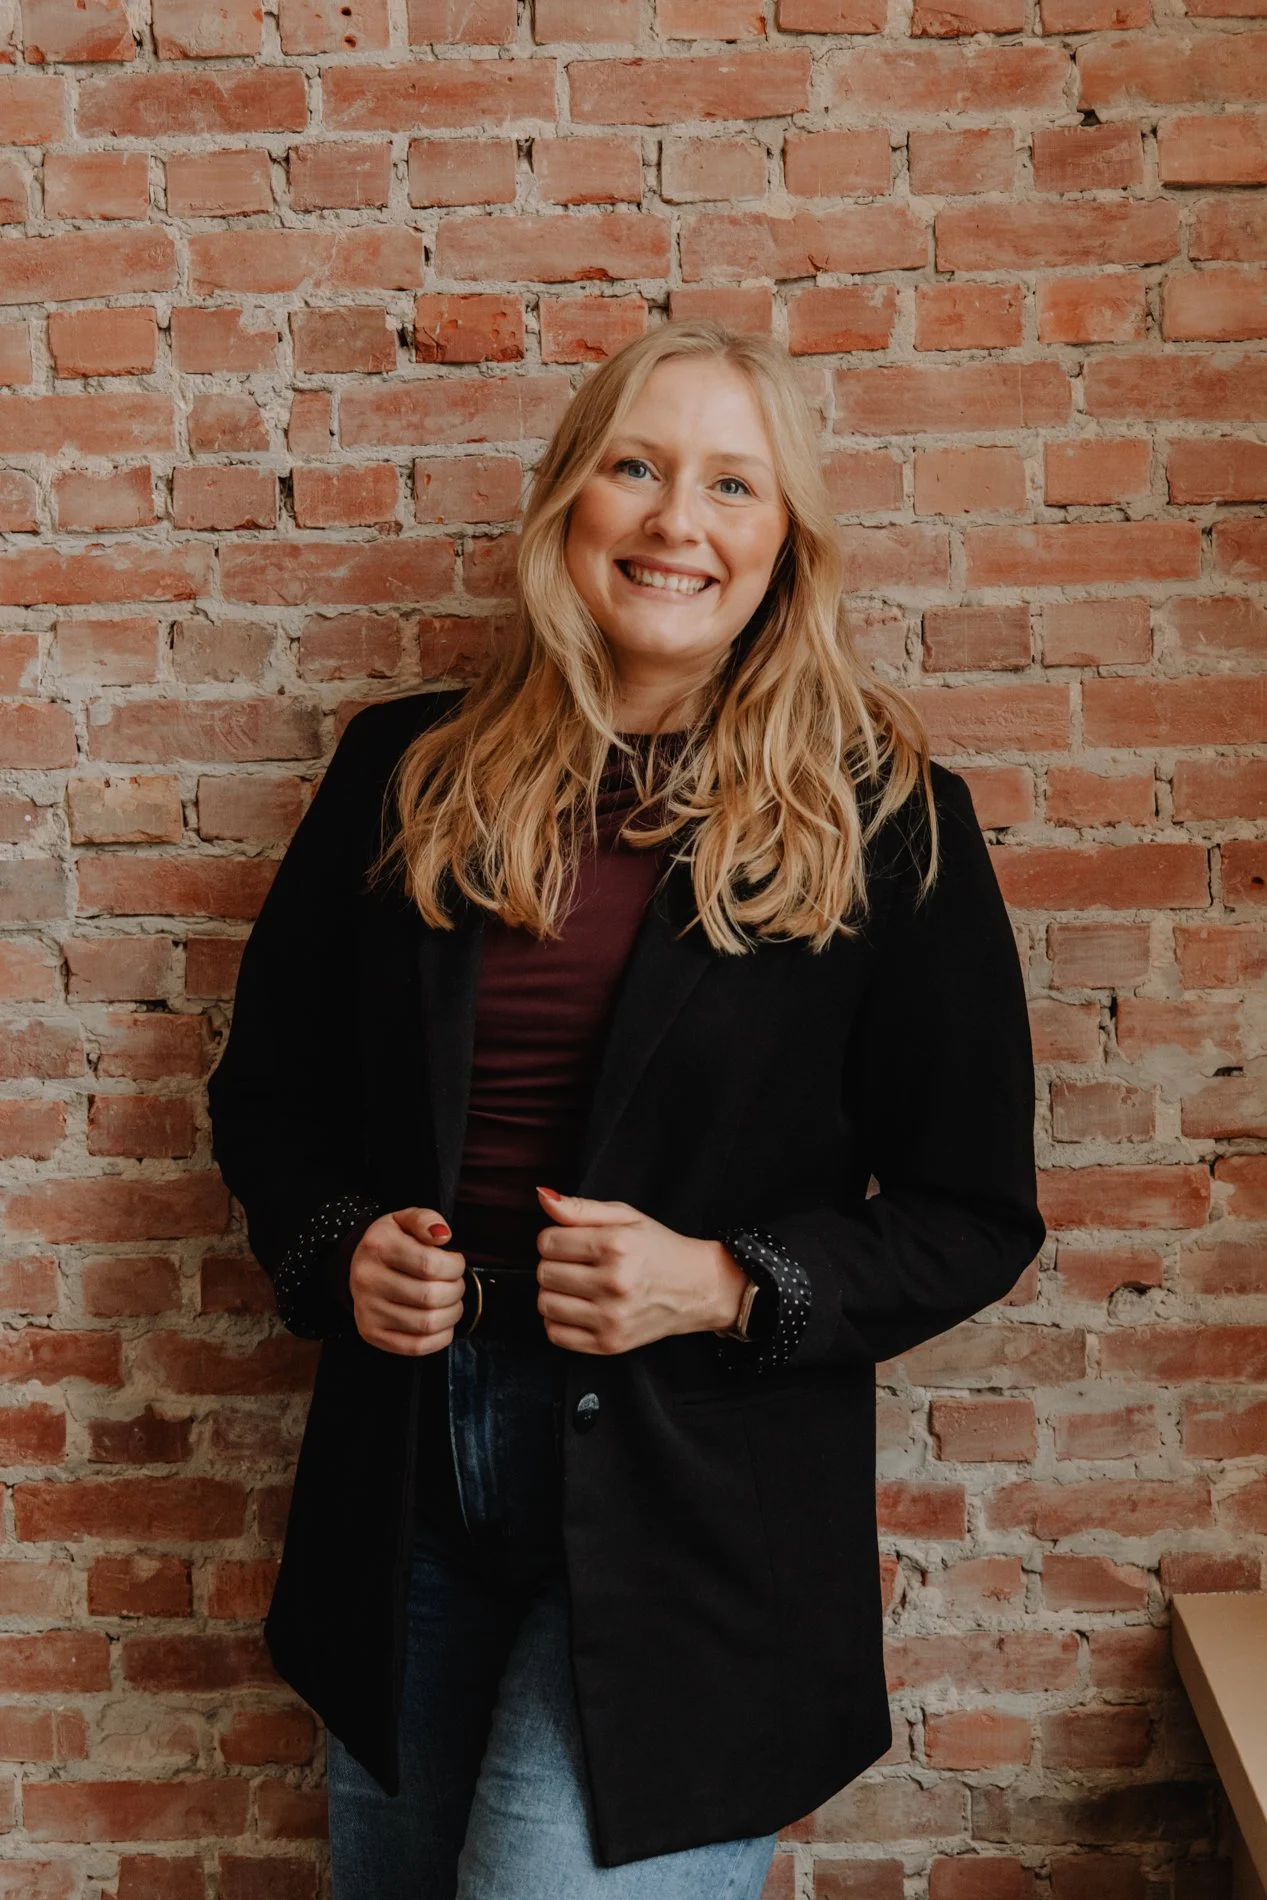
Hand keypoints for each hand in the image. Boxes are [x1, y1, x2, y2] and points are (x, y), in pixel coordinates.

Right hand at [349, 1207, 465, 1355]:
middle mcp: (367, 1279)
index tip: (455, 1262)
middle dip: (456, 1290)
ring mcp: (367, 1310)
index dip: (455, 1266)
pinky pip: (416, 1346)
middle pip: (430, 1297)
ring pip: (426, 1324)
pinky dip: (440, 1337)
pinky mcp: (371, 1333)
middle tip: (455, 1283)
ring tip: (450, 1301)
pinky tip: (442, 1321)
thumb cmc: (391, 1242)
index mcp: (378, 1247)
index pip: (431, 1265)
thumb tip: (442, 1235)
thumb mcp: (405, 1219)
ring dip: (452, 1314)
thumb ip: (426, 1219)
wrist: (358, 1265)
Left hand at [534, 1187, 748, 1355]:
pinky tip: (578, 1308)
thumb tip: (543, 1196)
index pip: (548, 1242)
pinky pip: (556, 1334)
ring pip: (545, 1304)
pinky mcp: (610, 1344)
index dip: (554, 1239)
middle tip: (579, 1264)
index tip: (572, 1243)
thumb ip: (581, 1208)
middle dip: (555, 1265)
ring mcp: (612, 1317)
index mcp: (617, 1245)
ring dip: (554, 1293)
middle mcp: (614, 1283)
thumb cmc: (658, 1249)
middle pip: (545, 1273)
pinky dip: (558, 1320)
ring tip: (577, 1286)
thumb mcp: (626, 1217)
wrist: (698, 1289)